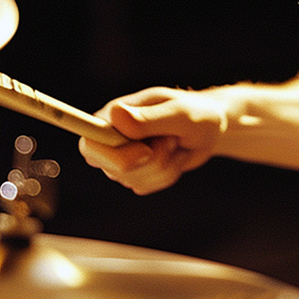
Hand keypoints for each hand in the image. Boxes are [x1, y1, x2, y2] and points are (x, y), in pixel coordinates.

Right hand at [77, 86, 227, 193]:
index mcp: (112, 116)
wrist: (208, 127)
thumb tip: (115, 116)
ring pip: (133, 180)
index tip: (145, 152)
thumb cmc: (194, 112)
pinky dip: (167, 175)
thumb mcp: (178, 113)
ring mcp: (120, 158)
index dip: (113, 155)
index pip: (90, 143)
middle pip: (114, 169)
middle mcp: (110, 138)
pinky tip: (173, 156)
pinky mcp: (134, 174)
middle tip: (171, 141)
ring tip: (174, 143)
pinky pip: (145, 186)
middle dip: (152, 161)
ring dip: (164, 166)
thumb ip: (148, 119)